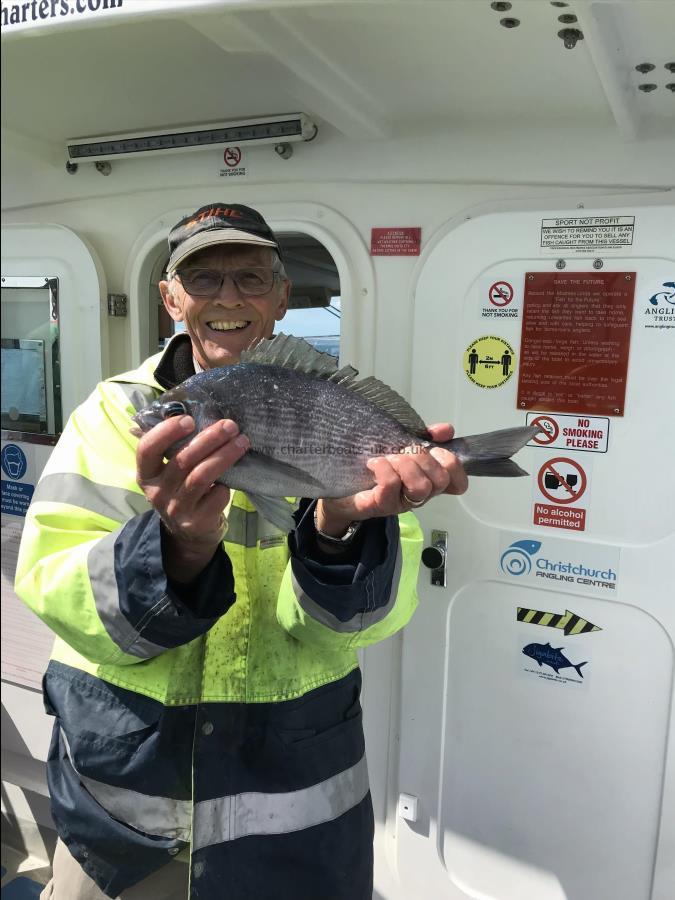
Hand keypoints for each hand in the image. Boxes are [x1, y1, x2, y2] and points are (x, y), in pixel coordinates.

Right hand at [136, 415, 248, 580]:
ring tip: (242, 442)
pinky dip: (226, 486)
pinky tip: (233, 479)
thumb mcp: (171, 473)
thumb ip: (177, 449)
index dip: (166, 432)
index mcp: (146, 474)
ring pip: (201, 477)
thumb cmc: (182, 491)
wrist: (189, 535)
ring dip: (224, 456)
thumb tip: (201, 413)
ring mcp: (176, 509)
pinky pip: (216, 497)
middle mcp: (157, 492)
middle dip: (209, 439)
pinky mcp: (196, 522)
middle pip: (182, 460)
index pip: (147, 449)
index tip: (189, 419)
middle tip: (230, 426)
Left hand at [316, 423, 467, 535]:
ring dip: (405, 465)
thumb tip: (445, 429)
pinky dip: (384, 469)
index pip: (457, 481)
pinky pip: (391, 486)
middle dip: (424, 459)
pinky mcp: (379, 505)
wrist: (339, 488)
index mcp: (427, 479)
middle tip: (403, 452)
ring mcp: (400, 503)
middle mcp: (418, 495)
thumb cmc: (373, 467)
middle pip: (440, 480)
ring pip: (421, 486)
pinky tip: (374, 463)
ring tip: (388, 459)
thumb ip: (425, 437)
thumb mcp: (401, 446)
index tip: (435, 450)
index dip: (454, 465)